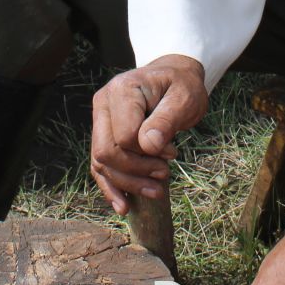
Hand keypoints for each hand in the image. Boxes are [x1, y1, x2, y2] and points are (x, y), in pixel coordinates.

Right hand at [89, 55, 207, 214]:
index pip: (125, 136)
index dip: (147, 153)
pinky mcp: (102, 134)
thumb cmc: (181, 86)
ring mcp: (99, 119)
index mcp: (122, 90)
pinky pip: (99, 165)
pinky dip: (111, 187)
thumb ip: (167, 120)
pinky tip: (123, 206)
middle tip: (164, 176)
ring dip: (127, 184)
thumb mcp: (184, 98)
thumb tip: (149, 146)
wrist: (173, 78)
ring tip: (155, 192)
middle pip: (106, 151)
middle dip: (135, 172)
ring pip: (101, 162)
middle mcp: (103, 104)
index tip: (172, 152)